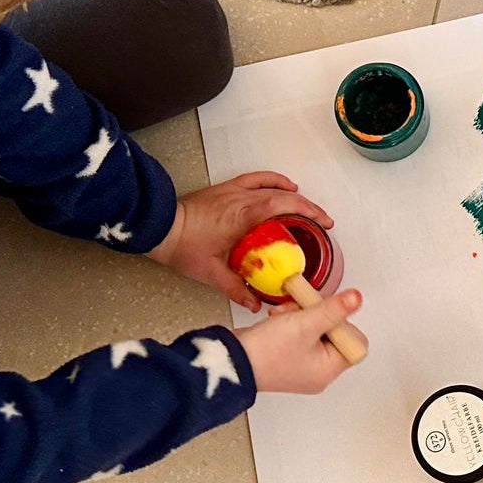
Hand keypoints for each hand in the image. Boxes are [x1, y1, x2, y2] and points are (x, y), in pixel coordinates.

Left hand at [148, 173, 333, 310]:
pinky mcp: (228, 189)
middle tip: (321, 222)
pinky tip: (284, 186)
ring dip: (295, 195)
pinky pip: (257, 178)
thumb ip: (236, 289)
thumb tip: (254, 303)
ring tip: (308, 209)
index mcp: (244, 217)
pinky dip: (274, 180)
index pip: (285, 206)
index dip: (309, 212)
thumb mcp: (211, 274)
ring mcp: (236, 191)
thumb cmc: (182, 246)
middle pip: (285, 197)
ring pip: (274, 187)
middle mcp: (243, 200)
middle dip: (309, 208)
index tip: (323, 223)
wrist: (159, 227)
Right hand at [234, 289, 364, 393]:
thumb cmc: (266, 351)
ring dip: (302, 315)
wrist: (231, 361)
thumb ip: (334, 309)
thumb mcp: (306, 323)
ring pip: (315, 329)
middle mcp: (317, 371)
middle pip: (335, 333)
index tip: (327, 313)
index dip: (343, 323)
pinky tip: (277, 318)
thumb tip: (357, 299)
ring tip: (285, 313)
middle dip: (318, 315)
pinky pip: (299, 333)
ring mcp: (301, 365)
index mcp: (328, 370)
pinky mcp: (286, 356)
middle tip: (303, 309)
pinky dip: (291, 321)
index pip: (354, 343)